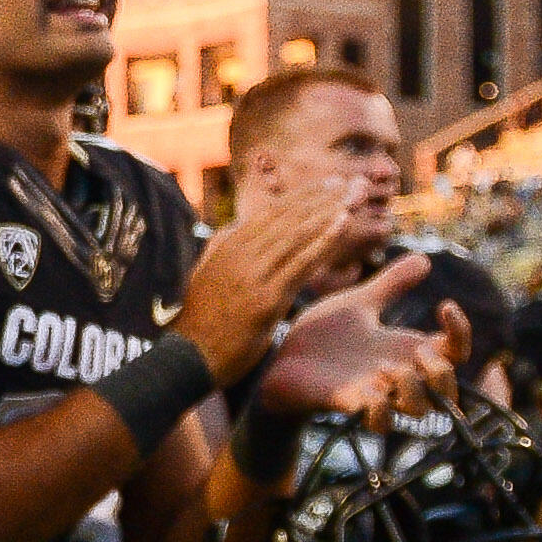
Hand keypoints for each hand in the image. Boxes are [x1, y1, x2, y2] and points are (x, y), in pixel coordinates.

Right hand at [179, 190, 362, 382]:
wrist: (188, 358)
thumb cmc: (200, 320)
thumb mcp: (206, 272)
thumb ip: (222, 247)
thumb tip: (237, 226)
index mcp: (227, 244)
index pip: (271, 211)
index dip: (303, 195)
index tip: (328, 184)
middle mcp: (240, 252)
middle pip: (288, 216)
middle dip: (322, 197)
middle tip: (350, 183)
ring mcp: (253, 274)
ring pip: (297, 233)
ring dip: (328, 212)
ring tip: (353, 196)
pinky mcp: (267, 298)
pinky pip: (301, 263)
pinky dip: (324, 241)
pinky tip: (342, 223)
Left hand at [256, 254, 453, 425]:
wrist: (282, 359)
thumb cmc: (324, 337)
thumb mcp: (361, 303)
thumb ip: (392, 284)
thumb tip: (424, 258)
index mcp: (403, 348)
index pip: (453, 351)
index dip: (461, 333)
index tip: (445, 305)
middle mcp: (397, 374)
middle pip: (447, 391)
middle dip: (443, 373)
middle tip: (420, 352)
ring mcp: (375, 393)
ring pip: (418, 409)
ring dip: (411, 390)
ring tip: (385, 368)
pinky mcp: (349, 405)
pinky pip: (379, 422)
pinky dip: (379, 409)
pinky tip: (367, 390)